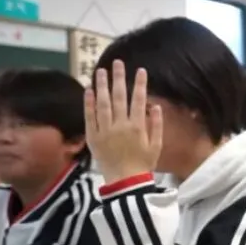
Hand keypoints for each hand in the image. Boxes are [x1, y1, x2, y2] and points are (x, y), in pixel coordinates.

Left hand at [85, 60, 162, 184]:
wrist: (125, 181)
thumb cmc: (143, 163)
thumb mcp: (156, 145)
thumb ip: (156, 125)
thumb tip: (155, 106)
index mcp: (138, 127)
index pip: (139, 100)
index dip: (140, 84)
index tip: (140, 70)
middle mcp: (120, 125)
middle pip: (119, 97)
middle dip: (119, 78)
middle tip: (118, 63)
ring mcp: (105, 130)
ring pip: (103, 103)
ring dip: (102, 85)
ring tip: (101, 71)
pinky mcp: (93, 137)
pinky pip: (89, 117)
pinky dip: (89, 103)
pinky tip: (89, 90)